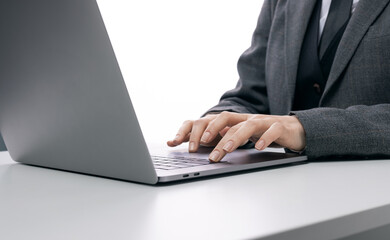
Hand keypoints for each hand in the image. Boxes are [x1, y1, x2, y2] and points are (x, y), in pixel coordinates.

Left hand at [167, 112, 305, 161]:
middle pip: (225, 118)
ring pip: (246, 125)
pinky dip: (264, 139)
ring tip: (225, 150)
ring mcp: (263, 122)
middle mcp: (246, 118)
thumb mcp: (240, 137)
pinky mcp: (279, 127)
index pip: (211, 120)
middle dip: (211, 132)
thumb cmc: (263, 134)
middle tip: (201, 148)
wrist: (294, 130)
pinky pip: (271, 131)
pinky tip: (257, 147)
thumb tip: (197, 146)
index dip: (194, 129)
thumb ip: (221, 139)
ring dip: (234, 137)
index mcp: (235, 121)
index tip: (178, 142)